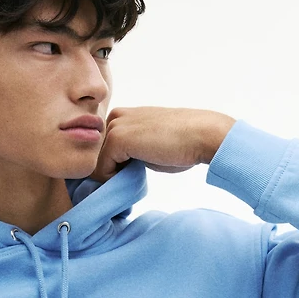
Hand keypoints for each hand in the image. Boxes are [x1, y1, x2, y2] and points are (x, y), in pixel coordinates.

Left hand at [89, 107, 235, 183]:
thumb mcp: (149, 146)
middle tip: (132, 179)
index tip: (129, 176)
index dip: (112, 168)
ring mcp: (115, 126)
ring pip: (96, 165)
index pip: (102, 149)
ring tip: (136, 176)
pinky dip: (114, 181)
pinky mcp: (117, 138)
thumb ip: (130, 152)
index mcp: (124, 117)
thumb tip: (114, 171)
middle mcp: (116, 117)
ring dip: (113, 178)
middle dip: (109, 173)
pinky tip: (135, 175)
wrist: (202, 135)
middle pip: (96, 157)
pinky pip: (101, 171)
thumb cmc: (182, 145)